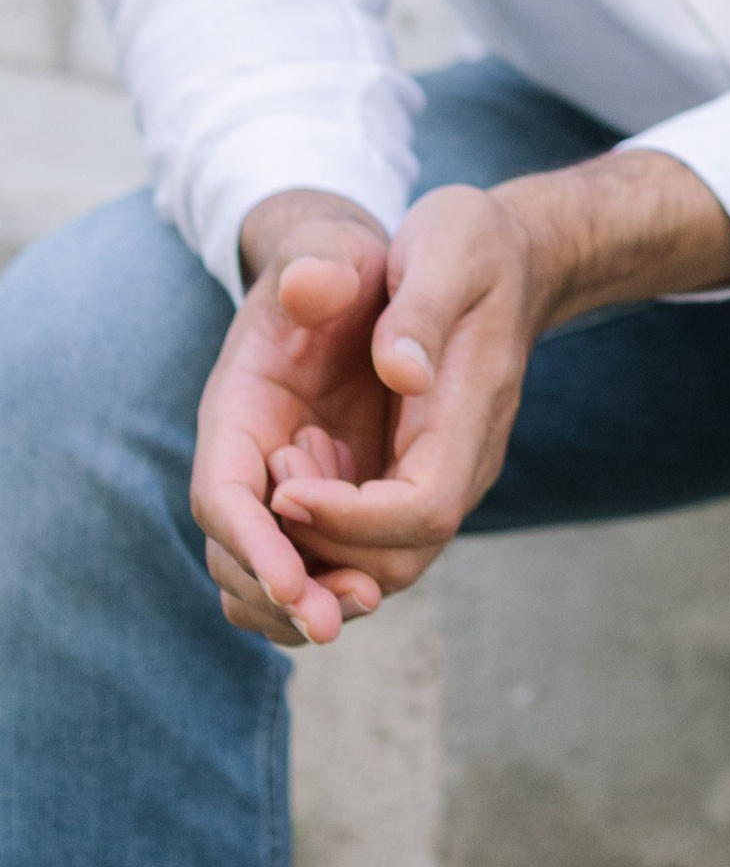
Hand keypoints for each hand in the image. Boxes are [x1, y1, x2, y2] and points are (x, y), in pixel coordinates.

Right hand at [192, 194, 402, 645]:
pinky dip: (327, 587)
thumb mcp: (333, 245)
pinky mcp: (325, 494)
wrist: (358, 271)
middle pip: (237, 552)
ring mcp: (284, 481)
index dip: (253, 544)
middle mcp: (250, 454)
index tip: (292, 583)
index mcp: (237, 405)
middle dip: (277, 593)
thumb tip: (315, 286)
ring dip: (305, 603)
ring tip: (360, 607)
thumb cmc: (340, 258)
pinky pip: (310, 563)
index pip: (223, 494)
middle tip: (332, 620)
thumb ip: (319, 262)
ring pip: (268, 572)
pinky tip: (370, 592)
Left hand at [250, 181, 556, 606]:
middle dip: (320, 551)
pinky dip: (316, 539)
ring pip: (379, 565)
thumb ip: (421, 309)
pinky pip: (367, 542)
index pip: (423, 510)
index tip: (285, 488)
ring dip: (313, 555)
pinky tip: (284, 486)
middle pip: (397, 559)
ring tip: (275, 486)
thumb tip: (400, 371)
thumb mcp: (449, 244)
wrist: (507, 256)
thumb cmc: (471, 244)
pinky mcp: (412, 474)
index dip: (348, 518)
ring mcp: (439, 473)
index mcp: (469, 412)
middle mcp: (461, 461)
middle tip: (274, 482)